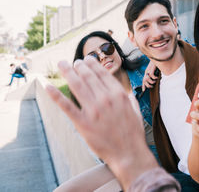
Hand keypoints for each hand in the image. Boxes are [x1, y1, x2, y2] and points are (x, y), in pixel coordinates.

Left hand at [45, 57, 157, 190]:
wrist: (128, 153)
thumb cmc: (133, 133)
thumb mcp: (136, 111)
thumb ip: (130, 99)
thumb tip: (127, 93)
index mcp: (119, 94)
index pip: (102, 73)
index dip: (93, 64)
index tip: (87, 60)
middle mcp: (105, 99)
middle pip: (88, 77)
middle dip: (79, 66)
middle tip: (73, 62)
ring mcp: (93, 110)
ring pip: (77, 86)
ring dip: (68, 72)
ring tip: (62, 65)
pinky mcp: (82, 123)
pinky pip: (66, 106)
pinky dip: (56, 95)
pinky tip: (48, 87)